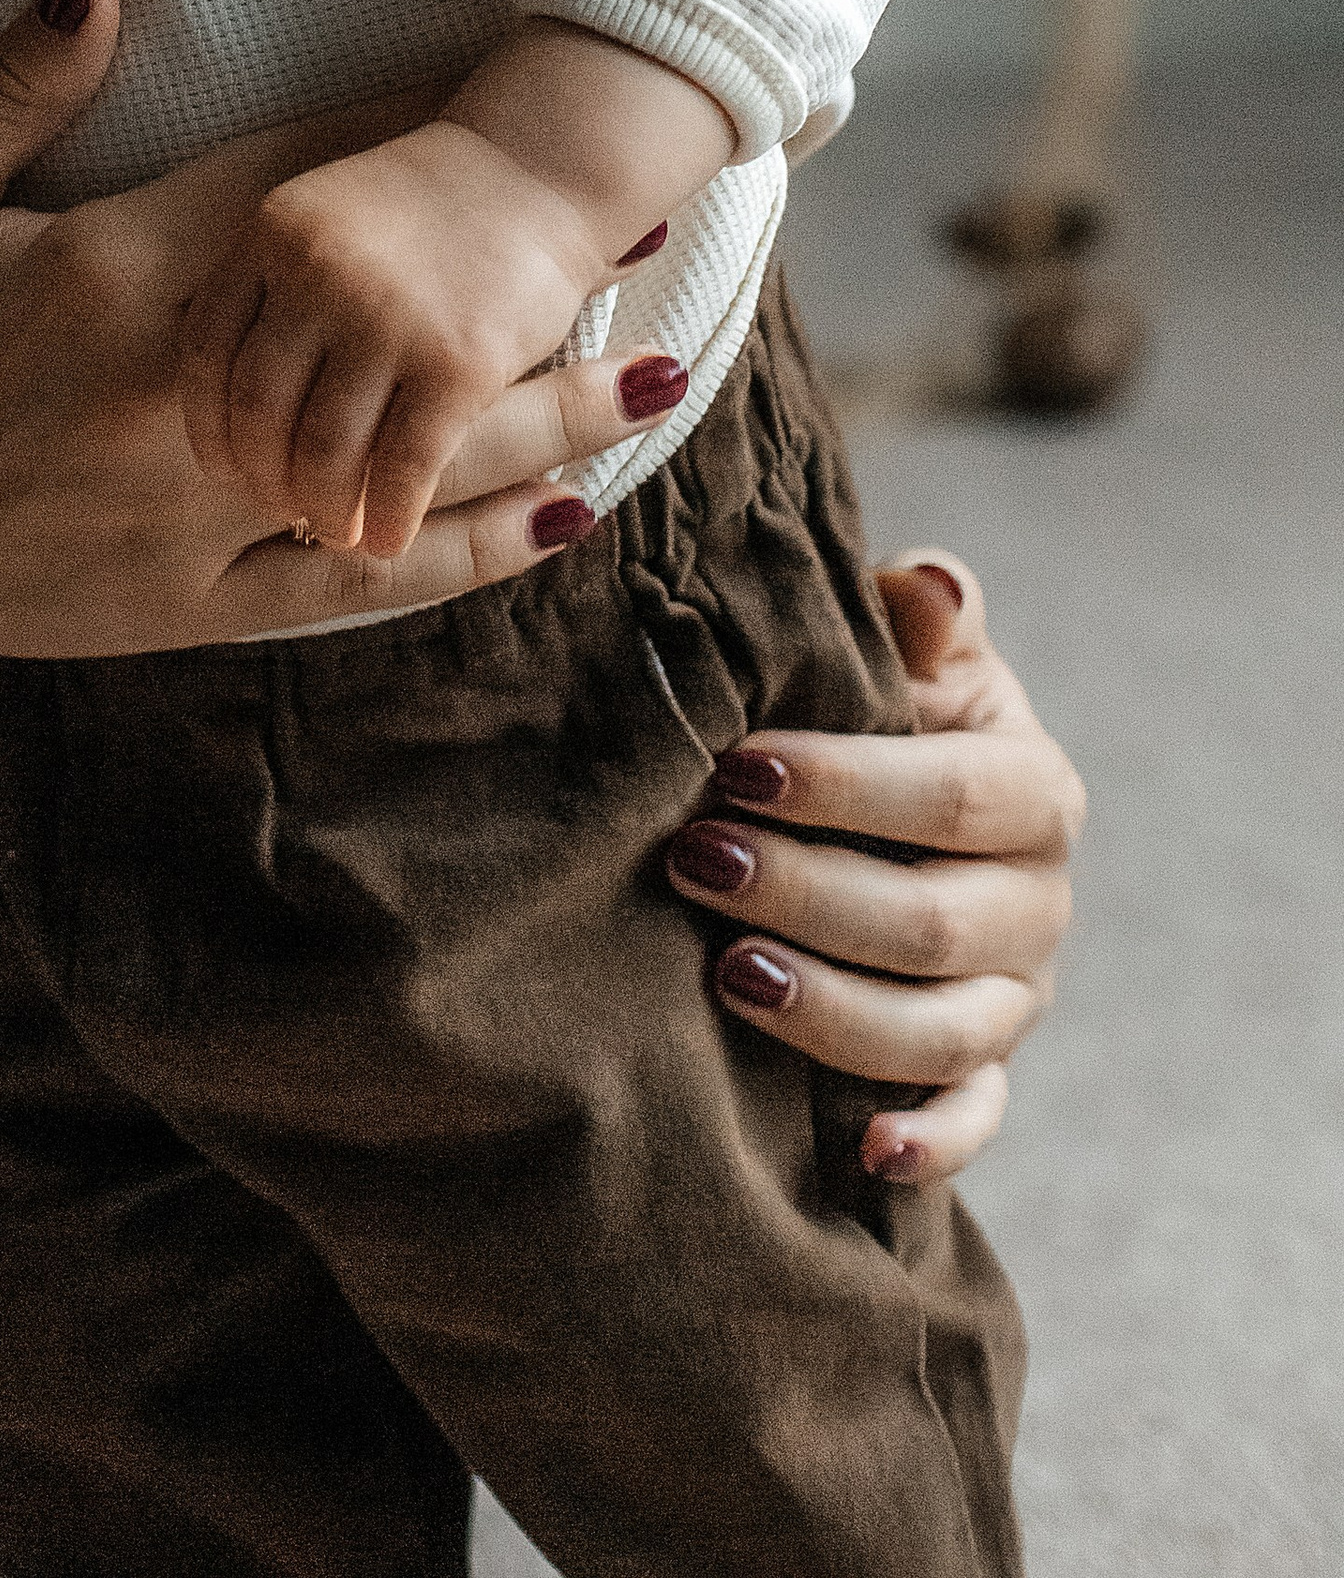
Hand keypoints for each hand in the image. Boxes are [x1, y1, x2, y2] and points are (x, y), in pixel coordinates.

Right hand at [0, 0, 692, 681]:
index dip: (405, 135)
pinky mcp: (201, 603)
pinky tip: (557, 520)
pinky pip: (360, 578)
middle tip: (644, 227)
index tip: (496, 87)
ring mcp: (204, 512)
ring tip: (656, 376)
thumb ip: (18, 85)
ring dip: (541, 419)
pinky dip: (464, 550)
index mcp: (120, 279)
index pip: (300, 190)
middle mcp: (186, 397)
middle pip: (393, 326)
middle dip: (520, 275)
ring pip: (410, 462)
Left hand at [178, 119, 600, 559]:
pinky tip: (385, 537)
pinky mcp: (457, 364)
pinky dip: (387, 517)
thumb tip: (228, 395)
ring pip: (324, 450)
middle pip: (258, 410)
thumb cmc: (428, 201)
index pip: (205, 354)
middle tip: (274, 509)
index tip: (218, 466)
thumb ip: (272, 281)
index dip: (206, 425)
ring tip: (329, 529)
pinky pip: (404, 467)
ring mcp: (387, 320)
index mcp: (273, 233)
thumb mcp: (325, 212)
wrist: (538, 166)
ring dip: (320, 508)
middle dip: (260, 477)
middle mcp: (318, 274)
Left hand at [662, 552, 1081, 1183]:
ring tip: (729, 974)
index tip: (738, 768)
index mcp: (1031, 789)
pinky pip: (972, 1121)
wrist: (882, 802)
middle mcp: (1037, 902)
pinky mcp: (983, 1071)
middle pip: (934, 923)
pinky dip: (928, 1143)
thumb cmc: (877, 709)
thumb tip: (929, 583)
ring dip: (835, 1010)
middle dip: (809, 895)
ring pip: (942, 1032)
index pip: (952, 794)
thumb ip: (919, 618)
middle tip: (695, 862)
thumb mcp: (905, 653)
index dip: (847, 783)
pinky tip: (862, 1148)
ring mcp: (1015, 998)